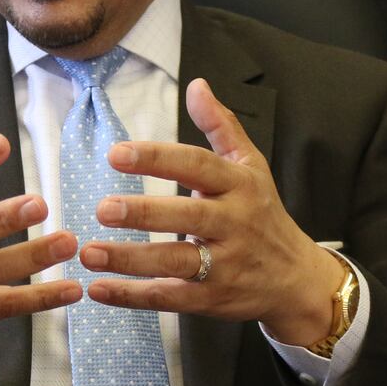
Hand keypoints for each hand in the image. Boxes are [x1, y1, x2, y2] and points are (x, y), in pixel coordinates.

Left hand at [80, 79, 342, 346]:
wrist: (297, 279)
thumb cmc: (263, 214)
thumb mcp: (251, 166)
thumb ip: (221, 126)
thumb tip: (196, 85)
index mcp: (239, 185)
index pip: (197, 166)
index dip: (158, 159)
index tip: (116, 153)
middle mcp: (234, 224)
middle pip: (188, 217)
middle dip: (144, 213)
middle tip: (102, 208)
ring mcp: (225, 265)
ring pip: (176, 262)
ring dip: (130, 259)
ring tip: (89, 253)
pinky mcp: (213, 300)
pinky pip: (170, 297)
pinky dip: (132, 296)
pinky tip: (97, 289)